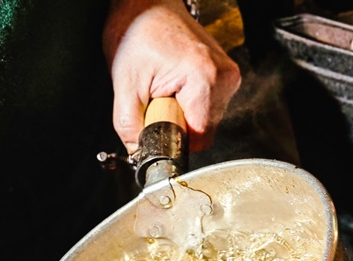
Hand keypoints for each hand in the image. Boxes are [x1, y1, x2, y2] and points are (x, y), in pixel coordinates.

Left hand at [104, 0, 241, 152]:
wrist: (147, 3)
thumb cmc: (137, 31)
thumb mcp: (124, 85)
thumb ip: (129, 126)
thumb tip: (139, 152)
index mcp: (204, 79)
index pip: (198, 139)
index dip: (174, 138)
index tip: (157, 123)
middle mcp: (224, 77)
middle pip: (203, 130)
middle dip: (177, 124)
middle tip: (157, 97)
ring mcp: (228, 75)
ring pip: (206, 120)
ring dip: (183, 113)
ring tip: (165, 87)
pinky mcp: (225, 75)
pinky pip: (208, 106)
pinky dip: (189, 102)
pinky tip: (175, 84)